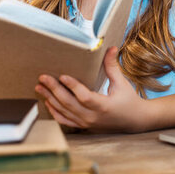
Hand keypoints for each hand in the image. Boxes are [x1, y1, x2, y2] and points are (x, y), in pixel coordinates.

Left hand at [35, 47, 151, 131]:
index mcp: (104, 106)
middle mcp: (93, 117)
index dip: (73, 86)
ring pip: (64, 112)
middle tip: (43, 77)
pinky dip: (55, 112)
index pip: (85, 97)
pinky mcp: (83, 126)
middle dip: (54, 90)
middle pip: (69, 104)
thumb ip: (112, 66)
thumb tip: (111, 48)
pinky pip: (65, 121)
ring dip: (51, 99)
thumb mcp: (122, 83)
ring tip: (40, 87)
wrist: (134, 121)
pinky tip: (48, 102)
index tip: (62, 75)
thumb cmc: (129, 100)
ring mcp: (86, 123)